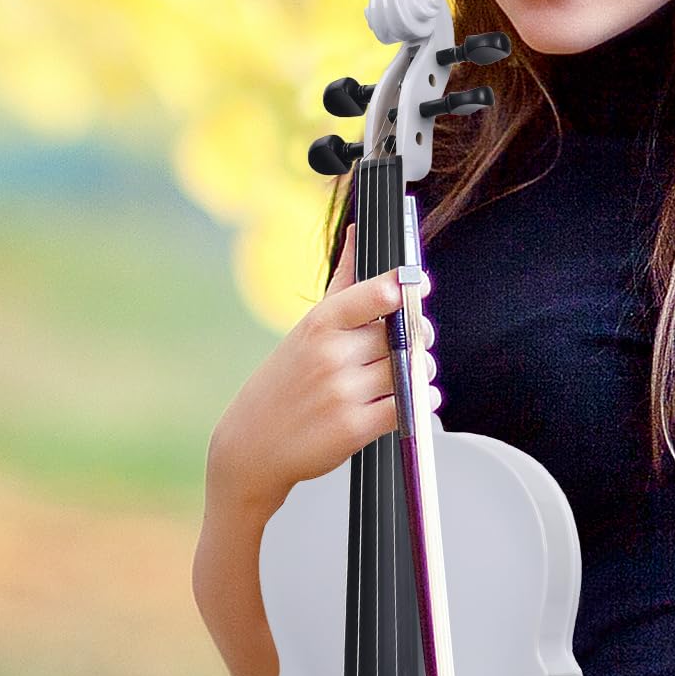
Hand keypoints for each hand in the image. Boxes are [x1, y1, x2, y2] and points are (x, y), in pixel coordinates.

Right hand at [208, 221, 437, 509]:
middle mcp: (331, 356)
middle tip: (418, 338)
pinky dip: (420, 401)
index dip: (400, 287)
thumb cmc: (285, 381)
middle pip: (401, 335)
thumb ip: (342, 282)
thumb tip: (357, 231)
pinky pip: (407, 407)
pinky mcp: (354, 428)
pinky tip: (416, 397)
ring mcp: (342, 393)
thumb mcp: (306, 328)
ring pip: (409, 370)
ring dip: (421, 370)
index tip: (416, 284)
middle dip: (418, 335)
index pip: (370, 295)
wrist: (253, 444)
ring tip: (411, 372)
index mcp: (319, 325)